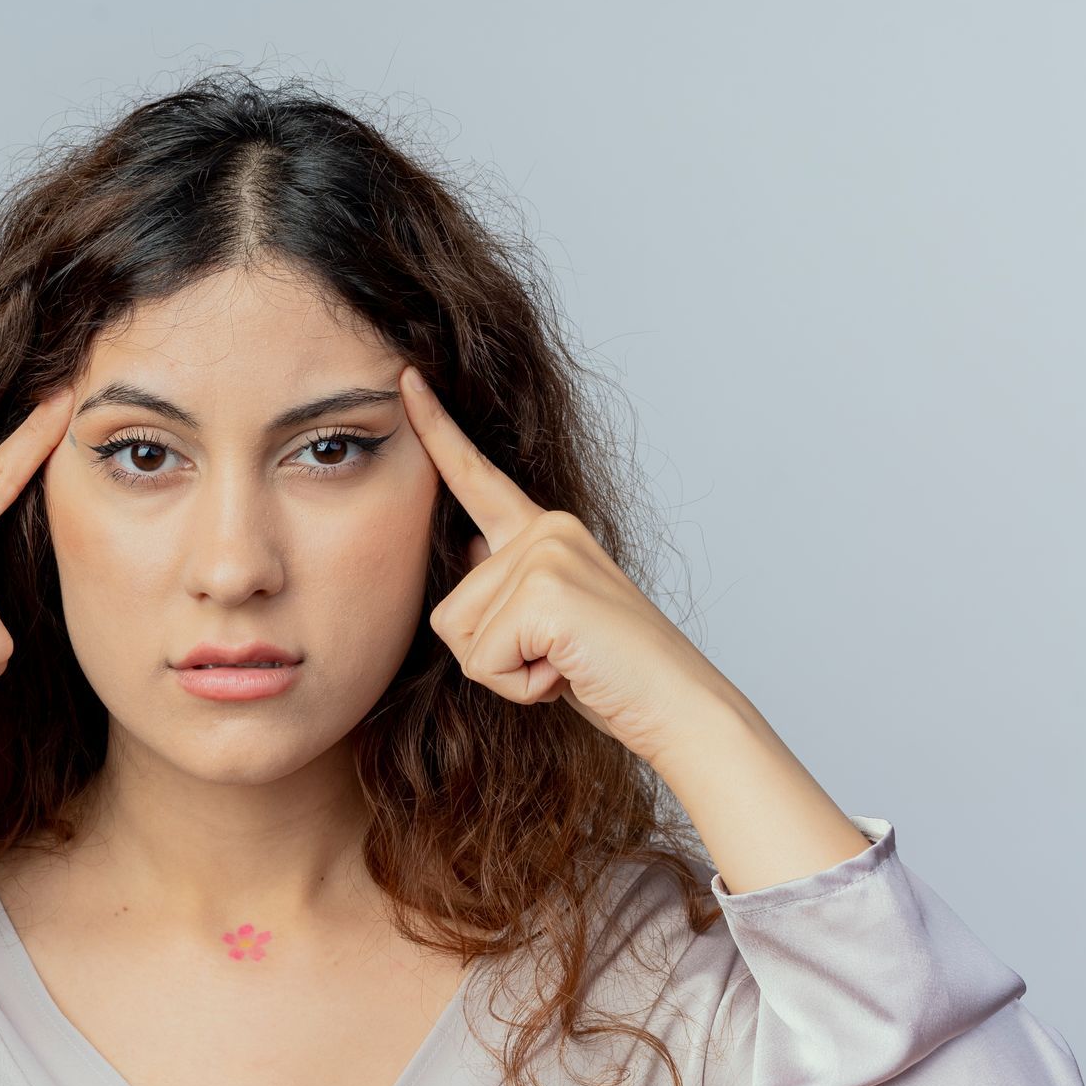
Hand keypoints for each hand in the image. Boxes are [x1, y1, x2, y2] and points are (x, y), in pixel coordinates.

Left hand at [397, 365, 739, 768]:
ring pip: (460, 637)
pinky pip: (482, 660)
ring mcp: (546, 554)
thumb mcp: (548, 618)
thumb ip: (506, 583)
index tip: (406, 380)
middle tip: (558, 658)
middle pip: (447, 610)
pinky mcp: (545, 591)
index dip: (436, 433)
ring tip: (564, 663)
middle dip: (491, 656)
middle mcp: (544, 529)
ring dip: (505, 672)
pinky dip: (519, 686)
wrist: (679, 705)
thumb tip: (466, 554)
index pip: (476, 477)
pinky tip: (566, 674)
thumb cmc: (613, 672)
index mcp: (544, 530)